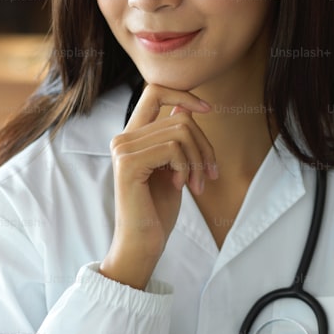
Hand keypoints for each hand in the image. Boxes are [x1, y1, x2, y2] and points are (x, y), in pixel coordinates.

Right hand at [100, 84, 218, 289]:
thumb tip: (184, 108)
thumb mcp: (172, 167)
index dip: (184, 94)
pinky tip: (181, 187)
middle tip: (210, 174)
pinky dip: (186, 167)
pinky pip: (173, 148)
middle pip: (181, 118)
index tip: (208, 110)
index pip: (155, 91)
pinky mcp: (128, 163)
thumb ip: (173, 138)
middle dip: (204, 146)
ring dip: (198, 160)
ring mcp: (123, 149)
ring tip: (197, 185)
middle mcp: (123, 138)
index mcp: (133, 136)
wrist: (143, 242)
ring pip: (181, 132)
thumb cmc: (158, 209)